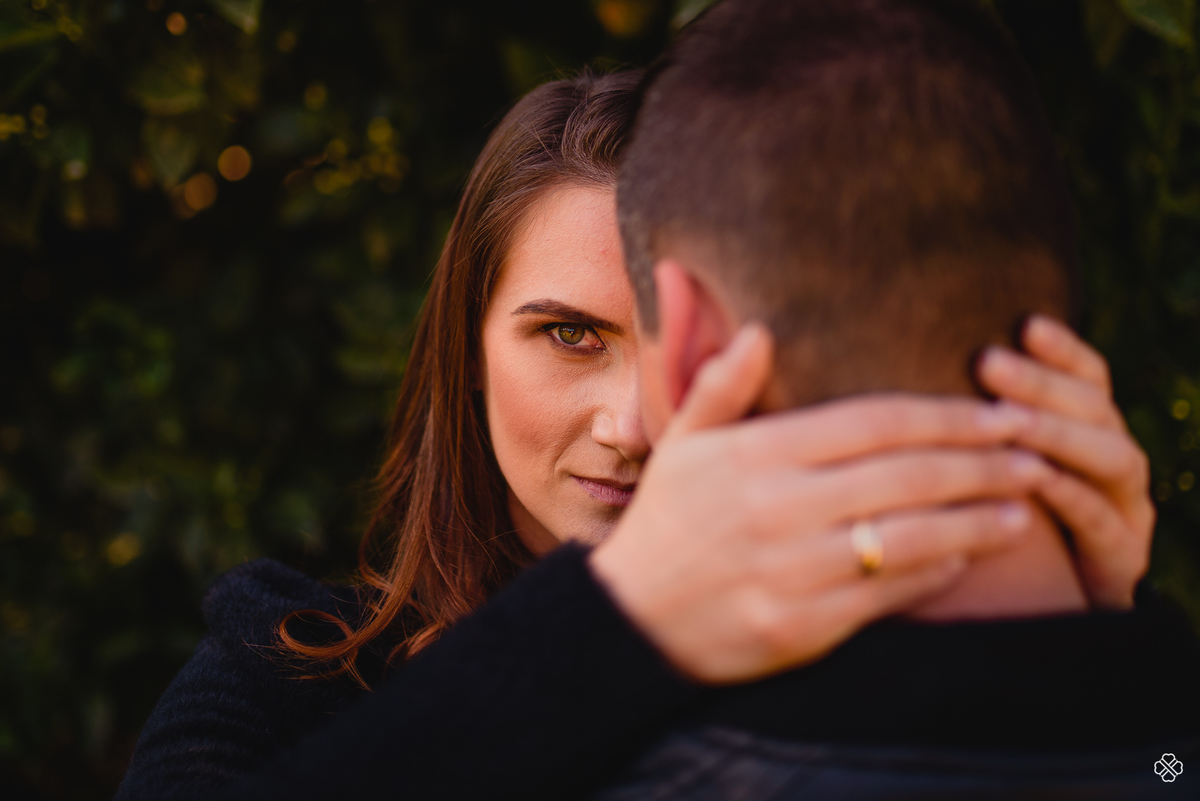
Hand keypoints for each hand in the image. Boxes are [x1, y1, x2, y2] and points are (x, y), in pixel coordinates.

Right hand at [590, 324, 1049, 683]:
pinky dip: (935, 574)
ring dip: (976, 521)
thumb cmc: (666, 523)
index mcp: (753, 455)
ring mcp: (790, 571)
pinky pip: (887, 595)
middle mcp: (776, 508)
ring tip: (1022, 507)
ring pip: (908, 538)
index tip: (999, 411)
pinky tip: (967, 557)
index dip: (946, 415)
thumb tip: (761, 328)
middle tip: (1035, 453)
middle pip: (905, 476)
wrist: (632, 622)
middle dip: (982, 463)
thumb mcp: (679, 445)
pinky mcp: (801, 626)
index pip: (872, 423)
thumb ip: (718, 385)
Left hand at [977, 314, 1153, 609]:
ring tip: (1009, 419)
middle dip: (1043, 382)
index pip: (1088, 378)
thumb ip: (965, 428)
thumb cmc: (1001, 525)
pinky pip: (1102, 519)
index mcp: (1088, 433)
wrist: (1044, 612)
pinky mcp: (1121, 557)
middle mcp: (1112, 462)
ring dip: (1058, 433)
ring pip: (1111, 455)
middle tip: (988, 362)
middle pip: (1095, 406)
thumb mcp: (987, 469)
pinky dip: (1070, 495)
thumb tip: (900, 380)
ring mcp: (1124, 508)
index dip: (1062, 350)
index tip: (1025, 322)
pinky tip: (1036, 480)